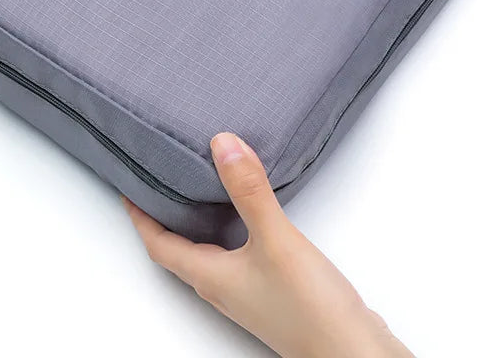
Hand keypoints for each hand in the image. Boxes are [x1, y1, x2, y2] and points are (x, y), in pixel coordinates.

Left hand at [124, 132, 412, 357]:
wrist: (351, 352)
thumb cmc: (308, 308)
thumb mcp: (275, 239)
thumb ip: (249, 192)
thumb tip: (222, 144)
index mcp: (211, 276)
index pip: (160, 246)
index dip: (140, 218)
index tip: (129, 189)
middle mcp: (224, 287)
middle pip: (181, 250)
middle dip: (168, 217)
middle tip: (163, 181)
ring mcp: (249, 292)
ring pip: (211, 252)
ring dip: (202, 222)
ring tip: (204, 189)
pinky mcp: (273, 292)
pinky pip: (239, 254)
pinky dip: (234, 229)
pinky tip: (254, 214)